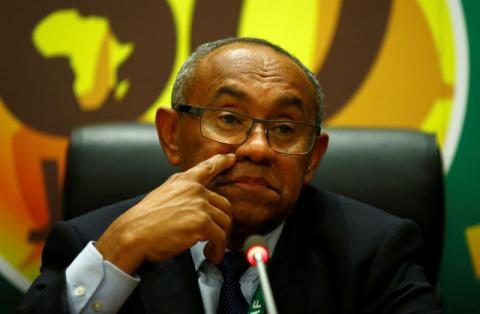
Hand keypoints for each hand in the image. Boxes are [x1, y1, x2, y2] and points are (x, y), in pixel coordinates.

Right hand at [95, 153, 235, 273]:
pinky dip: (218, 250)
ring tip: (212, 248)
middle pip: (224, 204)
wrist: (133, 234)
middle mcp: (194, 190)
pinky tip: (211, 254)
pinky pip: (220, 238)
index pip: (207, 167)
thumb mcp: (163, 196)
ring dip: (221, 239)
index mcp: (183, 181)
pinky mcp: (201, 222)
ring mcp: (199, 204)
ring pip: (225, 222)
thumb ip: (182, 196)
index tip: (231, 158)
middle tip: (219, 236)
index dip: (222, 161)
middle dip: (224, 223)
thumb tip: (196, 207)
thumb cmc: (144, 221)